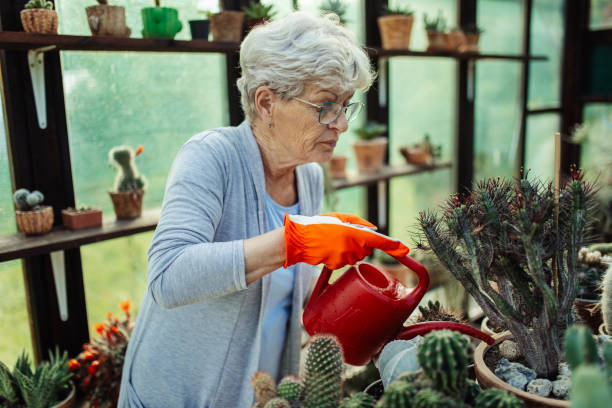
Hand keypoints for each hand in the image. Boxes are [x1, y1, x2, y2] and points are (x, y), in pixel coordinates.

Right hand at [283, 213, 408, 268]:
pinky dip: (339, 256)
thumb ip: (359, 222)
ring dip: (349, 250)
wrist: (300, 240)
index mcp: (355, 233)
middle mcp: (352, 247)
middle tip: (344, 235)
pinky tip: (329, 249)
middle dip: (360, 244)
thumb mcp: (340, 217)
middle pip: (366, 249)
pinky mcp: (337, 265)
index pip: (379, 241)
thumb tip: (374, 230)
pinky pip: (345, 261)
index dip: (393, 246)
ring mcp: (345, 258)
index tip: (404, 250)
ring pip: (356, 256)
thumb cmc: (320, 225)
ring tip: (333, 241)